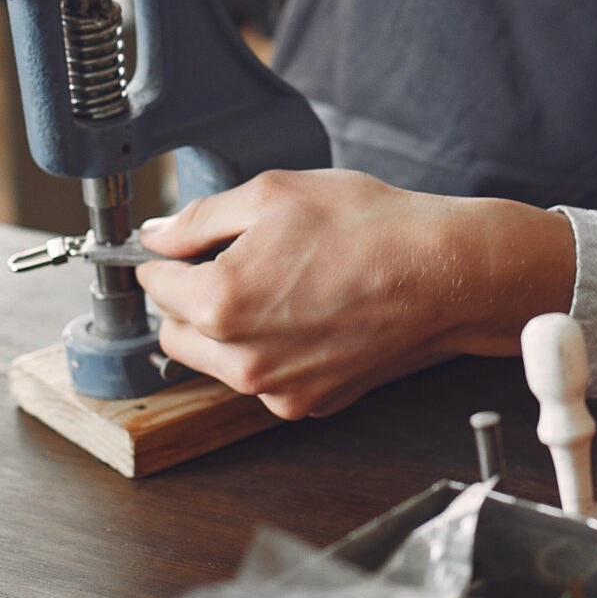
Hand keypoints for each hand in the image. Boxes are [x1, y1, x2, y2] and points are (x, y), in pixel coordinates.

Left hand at [135, 169, 576, 418]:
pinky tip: (306, 314)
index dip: (166, 258)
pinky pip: (264, 380)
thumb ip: (199, 218)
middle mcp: (243, 358)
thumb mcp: (272, 194)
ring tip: (278, 286)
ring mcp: (278, 389)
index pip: (155, 285)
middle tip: (227, 263)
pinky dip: (270, 352)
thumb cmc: (369, 228)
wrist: (442, 274)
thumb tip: (159, 235)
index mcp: (221, 302)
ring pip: (218, 362)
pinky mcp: (309, 403)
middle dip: (189, 299)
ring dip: (227, 330)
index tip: (181, 249)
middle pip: (175, 333)